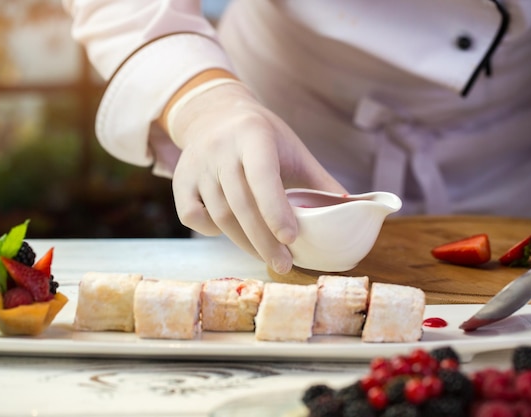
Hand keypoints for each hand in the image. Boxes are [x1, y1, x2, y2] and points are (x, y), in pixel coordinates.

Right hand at [168, 81, 346, 273]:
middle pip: (241, 204)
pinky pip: (193, 216)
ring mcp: (196, 165)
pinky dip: (212, 231)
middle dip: (264, 241)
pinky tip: (232, 232)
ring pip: (219, 215)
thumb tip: (351, 211)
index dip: (276, 209)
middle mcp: (219, 148)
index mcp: (253, 134)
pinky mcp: (179, 181)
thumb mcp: (292, 149)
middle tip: (284, 264)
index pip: (262, 176)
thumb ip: (319, 180)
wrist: (214, 115)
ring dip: (245, 242)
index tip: (292, 239)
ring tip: (268, 256)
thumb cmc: (262, 137)